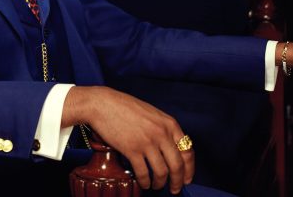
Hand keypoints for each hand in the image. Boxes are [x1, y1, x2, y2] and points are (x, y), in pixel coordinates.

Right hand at [62, 86, 193, 194]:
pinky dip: (145, 182)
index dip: (189, 168)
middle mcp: (161, 133)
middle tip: (175, 189)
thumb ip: (163, 129)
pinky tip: (144, 183)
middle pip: (177, 165)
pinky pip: (143, 173)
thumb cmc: (125, 107)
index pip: (188, 150)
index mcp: (169, 123)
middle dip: (178, 181)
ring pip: (161, 172)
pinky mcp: (132, 150)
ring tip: (156, 186)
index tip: (187, 178)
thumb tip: (171, 150)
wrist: (103, 104)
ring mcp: (147, 142)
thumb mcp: (152, 114)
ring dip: (160, 183)